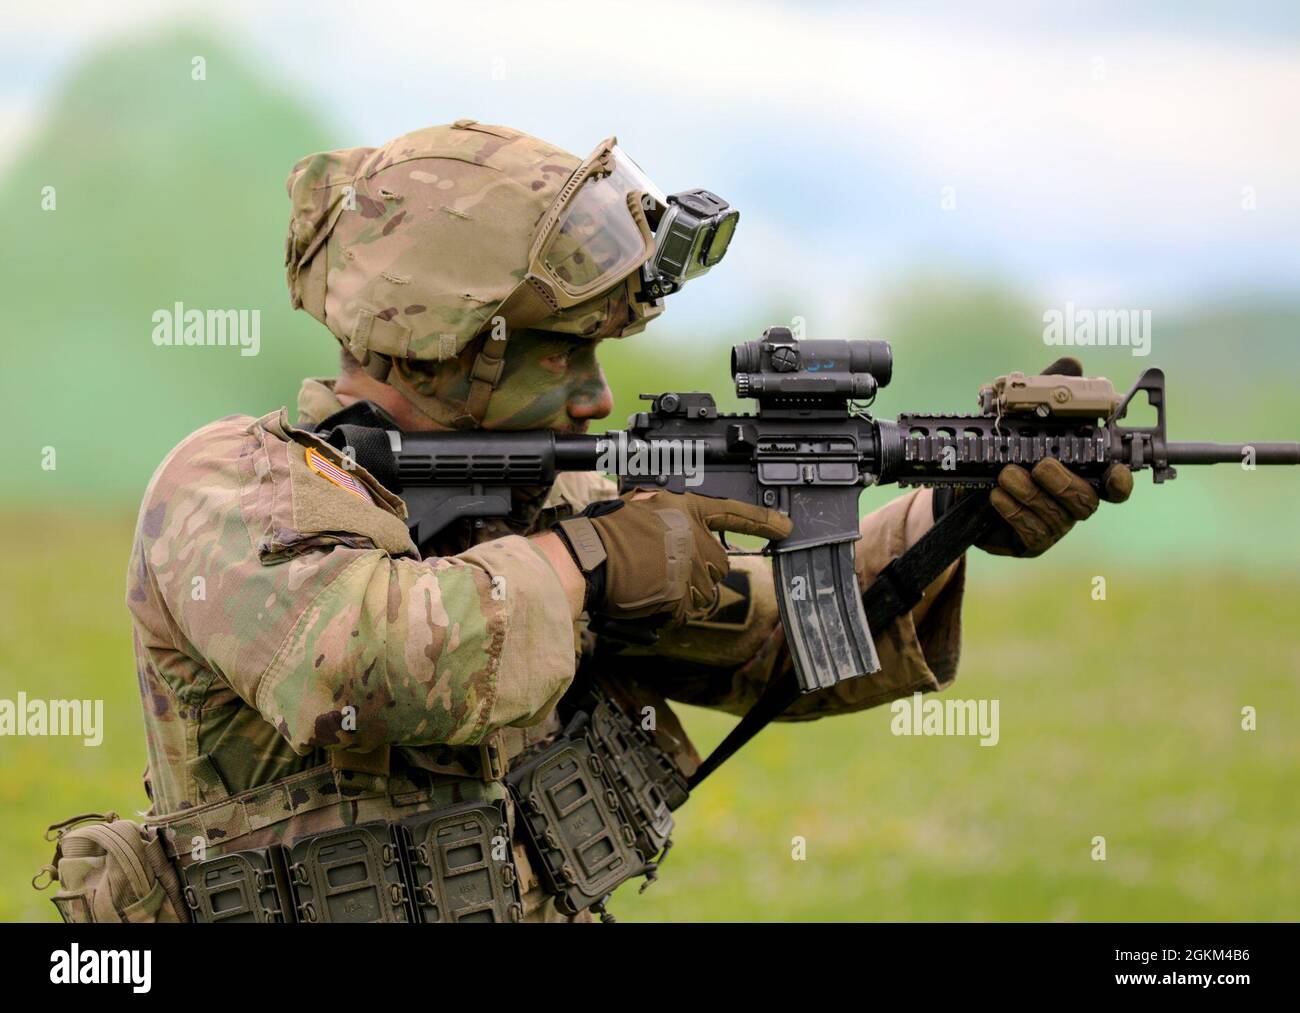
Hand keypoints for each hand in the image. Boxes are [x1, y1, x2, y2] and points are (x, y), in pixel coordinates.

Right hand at [574, 490, 792, 623]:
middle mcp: (696, 536)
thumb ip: (673, 517)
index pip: (735, 512)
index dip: (764, 521)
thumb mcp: (645, 505)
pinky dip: (669, 609)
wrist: (591, 556)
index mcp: (688, 508)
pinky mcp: (683, 594)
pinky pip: (685, 610)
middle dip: (698, 570)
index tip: (786, 527)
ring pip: (704, 590)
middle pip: (719, 564)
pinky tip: (649, 596)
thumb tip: (684, 532)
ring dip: (684, 592)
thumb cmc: (608, 531)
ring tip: (651, 581)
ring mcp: (692, 566)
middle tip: (664, 567)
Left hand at [978, 356, 1133, 557]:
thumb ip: (1048, 391)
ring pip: (1054, 516)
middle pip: (1086, 501)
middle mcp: (1072, 501)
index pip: (1114, 483)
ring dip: (1030, 494)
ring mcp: (1053, 525)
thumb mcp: (1021, 415)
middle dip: (1064, 483)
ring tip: (1006, 474)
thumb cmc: (1003, 448)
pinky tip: (996, 495)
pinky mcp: (1028, 542)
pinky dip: (1013, 510)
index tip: (1118, 472)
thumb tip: (1072, 364)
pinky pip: (1029, 531)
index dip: (1121, 481)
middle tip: (1041, 465)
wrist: (962, 484)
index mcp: (1081, 472)